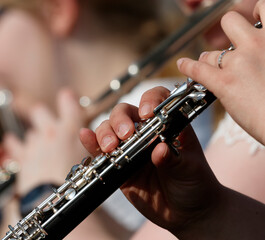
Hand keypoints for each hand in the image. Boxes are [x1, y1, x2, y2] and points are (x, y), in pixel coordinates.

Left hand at [3, 89, 87, 195]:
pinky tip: (17, 145)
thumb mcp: (92, 158)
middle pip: (40, 111)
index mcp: (71, 129)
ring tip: (42, 147)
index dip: (67, 98)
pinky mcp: (22, 156)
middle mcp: (50, 131)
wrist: (54, 199)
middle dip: (44, 115)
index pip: (68, 101)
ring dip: (36, 136)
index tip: (67, 97)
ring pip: (31, 130)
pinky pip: (13, 143)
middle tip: (51, 126)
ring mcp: (34, 143)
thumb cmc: (77, 181)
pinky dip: (16, 144)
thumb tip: (88, 138)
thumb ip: (89, 143)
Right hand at [80, 87, 221, 234]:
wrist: (185, 212)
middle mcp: (147, 132)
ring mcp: (130, 148)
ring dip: (105, 133)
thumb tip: (159, 150)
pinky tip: (86, 137)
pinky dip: (92, 143)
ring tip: (110, 147)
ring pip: (110, 129)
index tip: (147, 113)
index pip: (157, 99)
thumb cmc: (194, 184)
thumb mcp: (189, 169)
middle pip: (126, 112)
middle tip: (125, 135)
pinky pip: (101, 152)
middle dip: (121, 119)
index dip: (150, 99)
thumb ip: (173, 159)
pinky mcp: (119, 165)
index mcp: (168, 125)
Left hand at [177, 7, 264, 144]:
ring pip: (211, 54)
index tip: (253, 22)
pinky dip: (187, 66)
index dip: (255, 13)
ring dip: (208, 60)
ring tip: (210, 67)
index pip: (263, 8)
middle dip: (227, 30)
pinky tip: (182, 64)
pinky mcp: (224, 83)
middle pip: (230, 21)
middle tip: (230, 45)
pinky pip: (198, 69)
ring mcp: (239, 63)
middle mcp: (258, 44)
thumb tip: (261, 56)